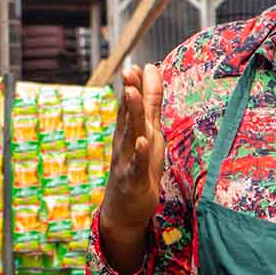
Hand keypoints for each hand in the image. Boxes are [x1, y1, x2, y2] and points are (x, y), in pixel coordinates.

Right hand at [98, 63, 165, 272]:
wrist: (125, 209)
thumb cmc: (138, 167)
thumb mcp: (149, 133)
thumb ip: (150, 103)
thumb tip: (150, 70)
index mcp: (130, 131)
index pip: (131, 104)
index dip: (134, 85)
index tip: (136, 65)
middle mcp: (125, 142)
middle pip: (128, 115)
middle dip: (129, 93)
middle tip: (129, 71)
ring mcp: (127, 160)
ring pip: (130, 134)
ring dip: (131, 114)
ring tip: (131, 94)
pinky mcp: (133, 179)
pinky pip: (136, 164)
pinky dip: (138, 152)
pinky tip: (141, 140)